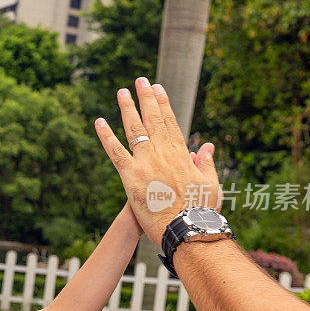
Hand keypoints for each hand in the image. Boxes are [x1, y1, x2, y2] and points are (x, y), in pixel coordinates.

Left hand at [94, 77, 220, 244]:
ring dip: (127, 108)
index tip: (158, 89)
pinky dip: (106, 136)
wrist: (187, 230)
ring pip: (134, 129)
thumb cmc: (201, 211)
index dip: (163, 104)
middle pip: (153, 119)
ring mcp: (145, 162)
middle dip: (146, 98)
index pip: (170, 122)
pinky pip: (115, 152)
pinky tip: (98, 122)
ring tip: (122, 92)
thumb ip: (205, 163)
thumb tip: (205, 146)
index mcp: (181, 154)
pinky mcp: (130, 176)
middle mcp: (162, 153)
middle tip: (140, 81)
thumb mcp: (210, 184)